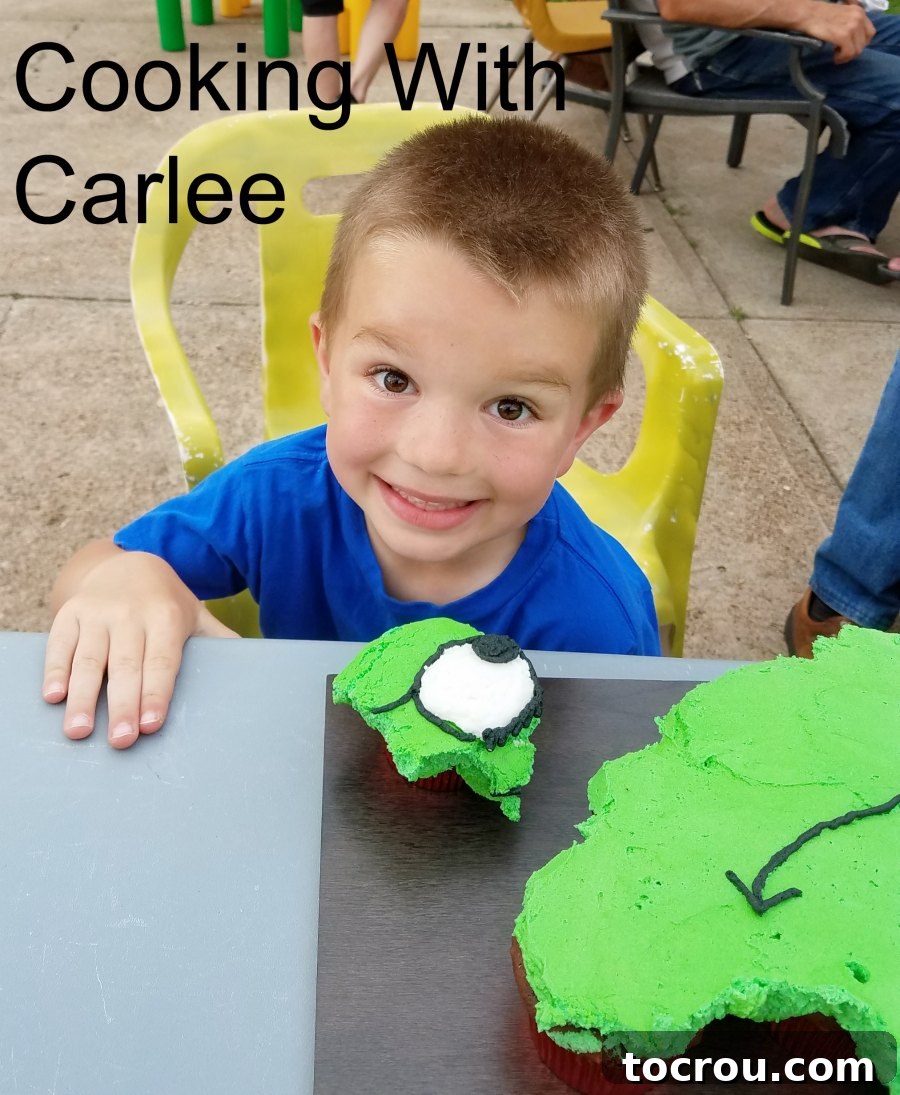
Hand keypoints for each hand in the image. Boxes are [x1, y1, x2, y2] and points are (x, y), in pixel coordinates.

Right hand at [42, 545, 237, 747]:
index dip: (157, 693)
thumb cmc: (166, 603)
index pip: (162, 662)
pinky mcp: (70, 614)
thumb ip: (219, 640)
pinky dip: (55, 670)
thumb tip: (258, 665)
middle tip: (121, 741)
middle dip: (123, 705)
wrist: (127, 562)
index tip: (152, 724)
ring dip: (83, 697)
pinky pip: (59, 644)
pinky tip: (54, 697)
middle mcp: (130, 614)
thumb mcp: (195, 614)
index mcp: (166, 617)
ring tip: (79, 730)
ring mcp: (97, 612)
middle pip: (126, 665)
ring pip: (90, 659)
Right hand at [801, 1, 873, 61]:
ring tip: (836, 54)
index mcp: (860, 11)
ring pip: (857, 50)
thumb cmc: (820, 15)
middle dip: (853, 51)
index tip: (849, 46)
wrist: (808, 14)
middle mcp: (859, 17)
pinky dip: (841, 58)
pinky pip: (848, 53)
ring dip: (846, 56)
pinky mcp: (843, 35)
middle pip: (864, 43)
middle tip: (841, 52)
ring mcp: (852, 26)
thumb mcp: (842, 14)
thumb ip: (851, 22)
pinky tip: (834, 56)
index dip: (860, 43)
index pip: (870, 33)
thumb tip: (854, 38)